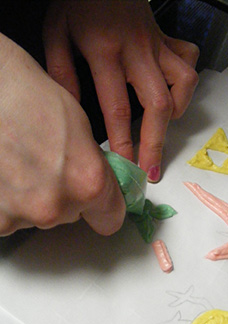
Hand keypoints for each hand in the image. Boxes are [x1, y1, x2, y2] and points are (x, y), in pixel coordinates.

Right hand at [0, 33, 124, 235]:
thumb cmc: (26, 96)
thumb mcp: (82, 126)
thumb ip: (95, 166)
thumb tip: (100, 182)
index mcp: (88, 184)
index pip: (111, 218)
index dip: (105, 206)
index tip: (98, 200)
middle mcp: (54, 208)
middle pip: (72, 215)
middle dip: (65, 195)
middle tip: (48, 165)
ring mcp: (17, 216)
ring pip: (38, 215)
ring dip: (34, 198)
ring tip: (20, 164)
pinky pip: (10, 216)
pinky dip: (8, 200)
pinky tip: (4, 174)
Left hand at [43, 0, 198, 181]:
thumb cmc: (77, 0)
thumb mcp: (56, 32)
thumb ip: (62, 72)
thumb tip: (73, 111)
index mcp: (105, 51)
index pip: (118, 109)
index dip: (125, 143)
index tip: (128, 166)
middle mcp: (137, 50)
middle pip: (158, 105)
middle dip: (156, 143)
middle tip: (153, 167)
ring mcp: (156, 44)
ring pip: (183, 83)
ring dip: (177, 110)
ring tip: (163, 124)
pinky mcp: (167, 38)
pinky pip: (188, 58)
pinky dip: (185, 80)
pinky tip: (172, 87)